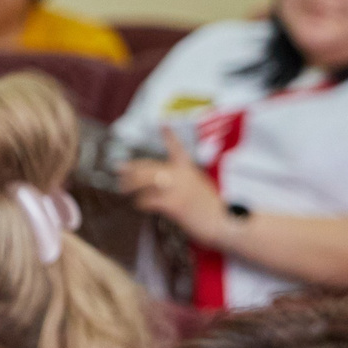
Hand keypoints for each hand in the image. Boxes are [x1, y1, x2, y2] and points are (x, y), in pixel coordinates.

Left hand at [118, 128, 232, 245]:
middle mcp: (182, 176)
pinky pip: (150, 200)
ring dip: (131, 184)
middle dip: (132, 168)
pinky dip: (141, 202)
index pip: (178, 148)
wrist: (227, 222)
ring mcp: (178, 189)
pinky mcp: (174, 204)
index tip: (163, 125)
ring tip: (122, 187)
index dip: (169, 135)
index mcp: (190, 170)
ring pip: (146, 181)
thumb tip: (169, 185)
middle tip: (120, 169)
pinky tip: (138, 204)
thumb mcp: (202, 189)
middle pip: (151, 166)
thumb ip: (187, 184)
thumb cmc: (217, 210)